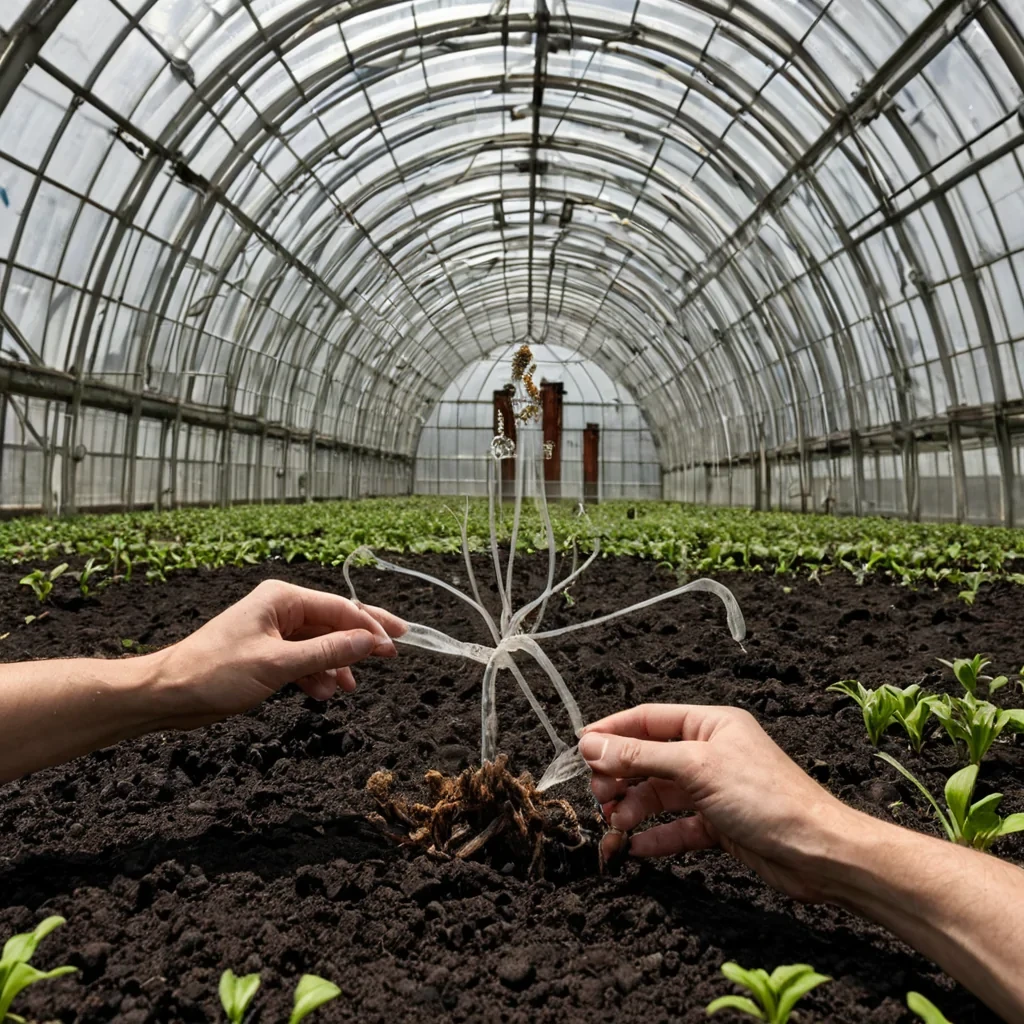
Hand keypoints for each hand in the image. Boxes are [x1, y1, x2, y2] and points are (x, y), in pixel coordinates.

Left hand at [153, 580, 405, 728]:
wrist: (166, 695)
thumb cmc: (214, 673)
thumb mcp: (278, 664)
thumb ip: (328, 652)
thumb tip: (370, 642)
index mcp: (282, 598)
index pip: (339, 608)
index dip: (369, 628)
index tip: (393, 647)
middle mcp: (280, 609)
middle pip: (333, 622)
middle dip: (360, 642)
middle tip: (393, 654)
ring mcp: (273, 632)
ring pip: (319, 645)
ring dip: (335, 666)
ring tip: (347, 689)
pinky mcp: (265, 655)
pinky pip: (302, 661)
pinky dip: (315, 676)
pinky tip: (322, 694)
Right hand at [580, 704, 856, 901]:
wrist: (818, 852)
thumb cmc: (765, 797)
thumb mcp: (695, 768)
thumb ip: (640, 756)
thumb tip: (591, 744)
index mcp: (710, 724)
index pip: (649, 719)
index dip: (612, 732)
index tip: (579, 748)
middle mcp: (710, 752)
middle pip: (649, 757)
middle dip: (620, 776)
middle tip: (598, 796)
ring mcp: (715, 789)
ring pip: (660, 794)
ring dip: (633, 809)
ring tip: (613, 827)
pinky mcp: (720, 824)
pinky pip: (678, 827)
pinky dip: (655, 836)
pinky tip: (635, 848)